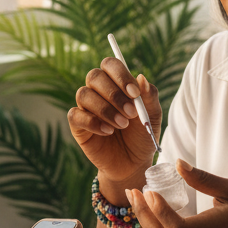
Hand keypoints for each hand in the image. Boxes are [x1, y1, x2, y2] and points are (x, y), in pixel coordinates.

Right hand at [69, 58, 161, 182]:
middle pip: (94, 76)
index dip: (120, 75)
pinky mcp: (78, 125)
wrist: (133, 163)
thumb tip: (141, 76)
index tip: (134, 93)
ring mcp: (86, 107)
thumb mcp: (152, 116)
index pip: (110, 64)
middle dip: (113, 94)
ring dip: (105, 109)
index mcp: (116, 83)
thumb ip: (149, 96)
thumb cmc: (142, 135)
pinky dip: (93, 122)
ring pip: (84, 94)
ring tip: (122, 125)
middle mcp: (98, 91)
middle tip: (131, 113)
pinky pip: (75, 114)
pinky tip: (107, 132)